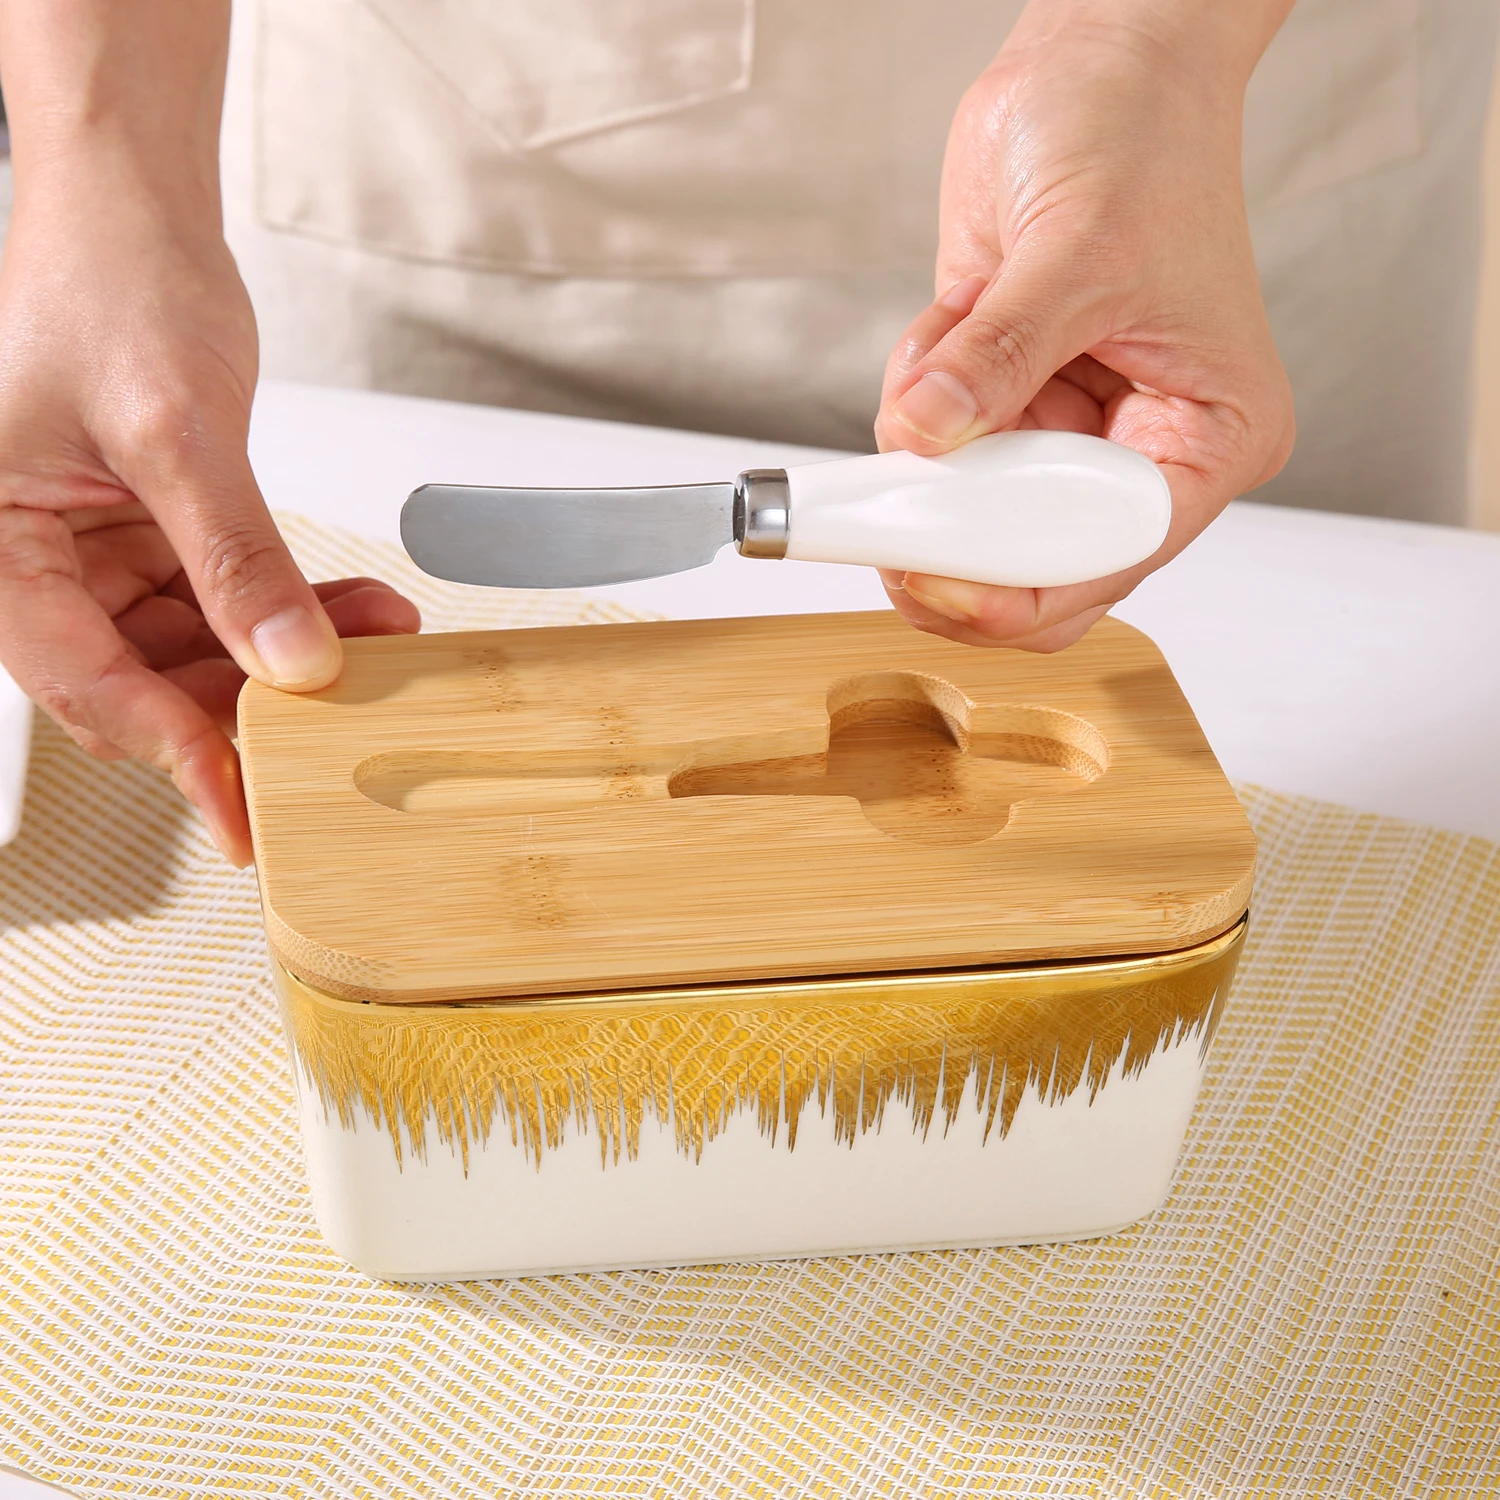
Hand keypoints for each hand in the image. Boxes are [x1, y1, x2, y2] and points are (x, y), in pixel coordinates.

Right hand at [0, 184, 418, 864]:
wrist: (135, 213)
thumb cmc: (111, 285)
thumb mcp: (176, 430)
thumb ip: (234, 555)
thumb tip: (292, 663)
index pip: (85, 686)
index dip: (175, 752)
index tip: (250, 809)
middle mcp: (39, 568)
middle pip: (145, 685)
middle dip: (248, 709)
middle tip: (338, 736)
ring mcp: (100, 559)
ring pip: (198, 653)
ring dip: (289, 659)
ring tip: (378, 647)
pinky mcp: (157, 540)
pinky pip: (227, 604)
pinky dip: (294, 610)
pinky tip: (362, 611)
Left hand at [875, 5, 1294, 650]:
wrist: (1098, 62)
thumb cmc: (1143, 135)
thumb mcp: (1077, 251)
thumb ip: (997, 355)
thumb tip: (930, 434)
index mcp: (1207, 436)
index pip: (1110, 558)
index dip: (1018, 586)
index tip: (935, 574)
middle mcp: (1142, 446)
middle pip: (1038, 564)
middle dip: (956, 539)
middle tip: (894, 515)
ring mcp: (1069, 427)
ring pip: (971, 509)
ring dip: (928, 449)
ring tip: (945, 343)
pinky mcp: (1010, 396)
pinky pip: (937, 443)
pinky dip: (914, 396)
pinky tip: (943, 322)